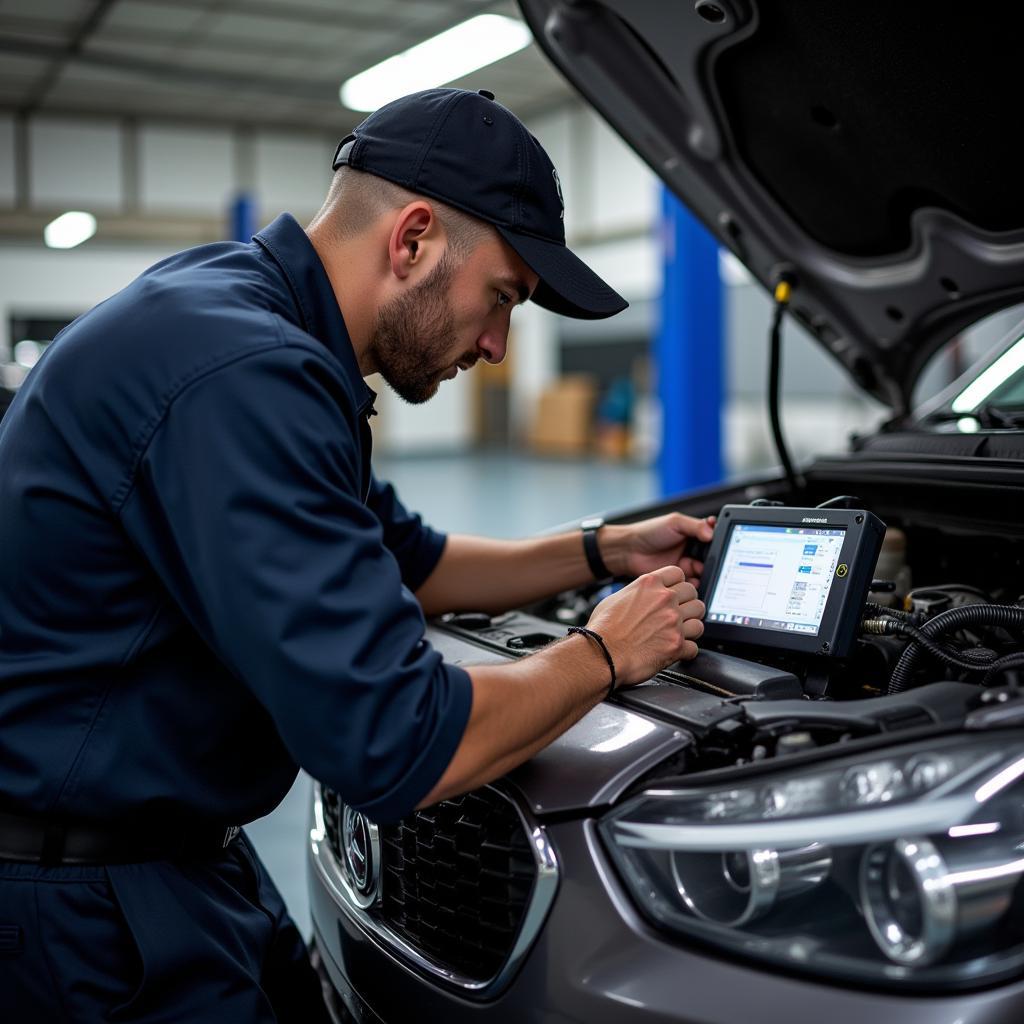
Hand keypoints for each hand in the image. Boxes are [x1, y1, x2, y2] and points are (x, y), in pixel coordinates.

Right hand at [586, 565, 704, 685]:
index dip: (677, 584)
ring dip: (690, 628)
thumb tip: (644, 597)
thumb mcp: (616, 598)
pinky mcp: (677, 645)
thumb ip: (638, 593)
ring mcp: (673, 622)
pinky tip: (675, 651)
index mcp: (650, 584)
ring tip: (678, 634)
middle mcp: (665, 599)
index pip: (678, 573)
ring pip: (699, 620)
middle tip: (679, 614)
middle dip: (687, 604)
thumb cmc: (603, 629)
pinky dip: (685, 651)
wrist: (601, 655)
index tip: (675, 592)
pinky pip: (694, 647)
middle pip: (693, 594)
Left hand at [612, 512, 715, 582]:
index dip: (720, 541)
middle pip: (712, 556)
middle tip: (715, 561)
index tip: (726, 544)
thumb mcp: (674, 523)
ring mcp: (686, 564)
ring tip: (702, 570)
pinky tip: (694, 581)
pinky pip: (693, 582)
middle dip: (715, 559)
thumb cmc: (649, 532)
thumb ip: (695, 526)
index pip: (714, 538)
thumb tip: (712, 532)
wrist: (629, 550)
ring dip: (706, 572)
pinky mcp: (679, 577)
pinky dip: (695, 583)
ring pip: (704, 570)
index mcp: (694, 533)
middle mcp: (692, 549)